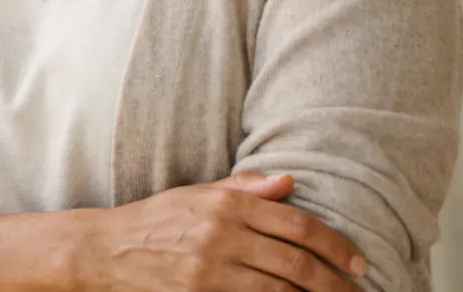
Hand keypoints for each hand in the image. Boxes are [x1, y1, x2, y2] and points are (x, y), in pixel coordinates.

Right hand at [74, 171, 367, 290]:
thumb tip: (290, 181)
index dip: (334, 244)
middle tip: (356, 289)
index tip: (356, 260)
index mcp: (227, 205)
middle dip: (333, 280)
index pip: (296, 224)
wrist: (105, 250)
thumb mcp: (200, 193)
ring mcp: (209, 271)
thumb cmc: (158, 219)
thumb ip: (246, 189)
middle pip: (294, 262)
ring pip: (277, 290)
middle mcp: (222, 236)